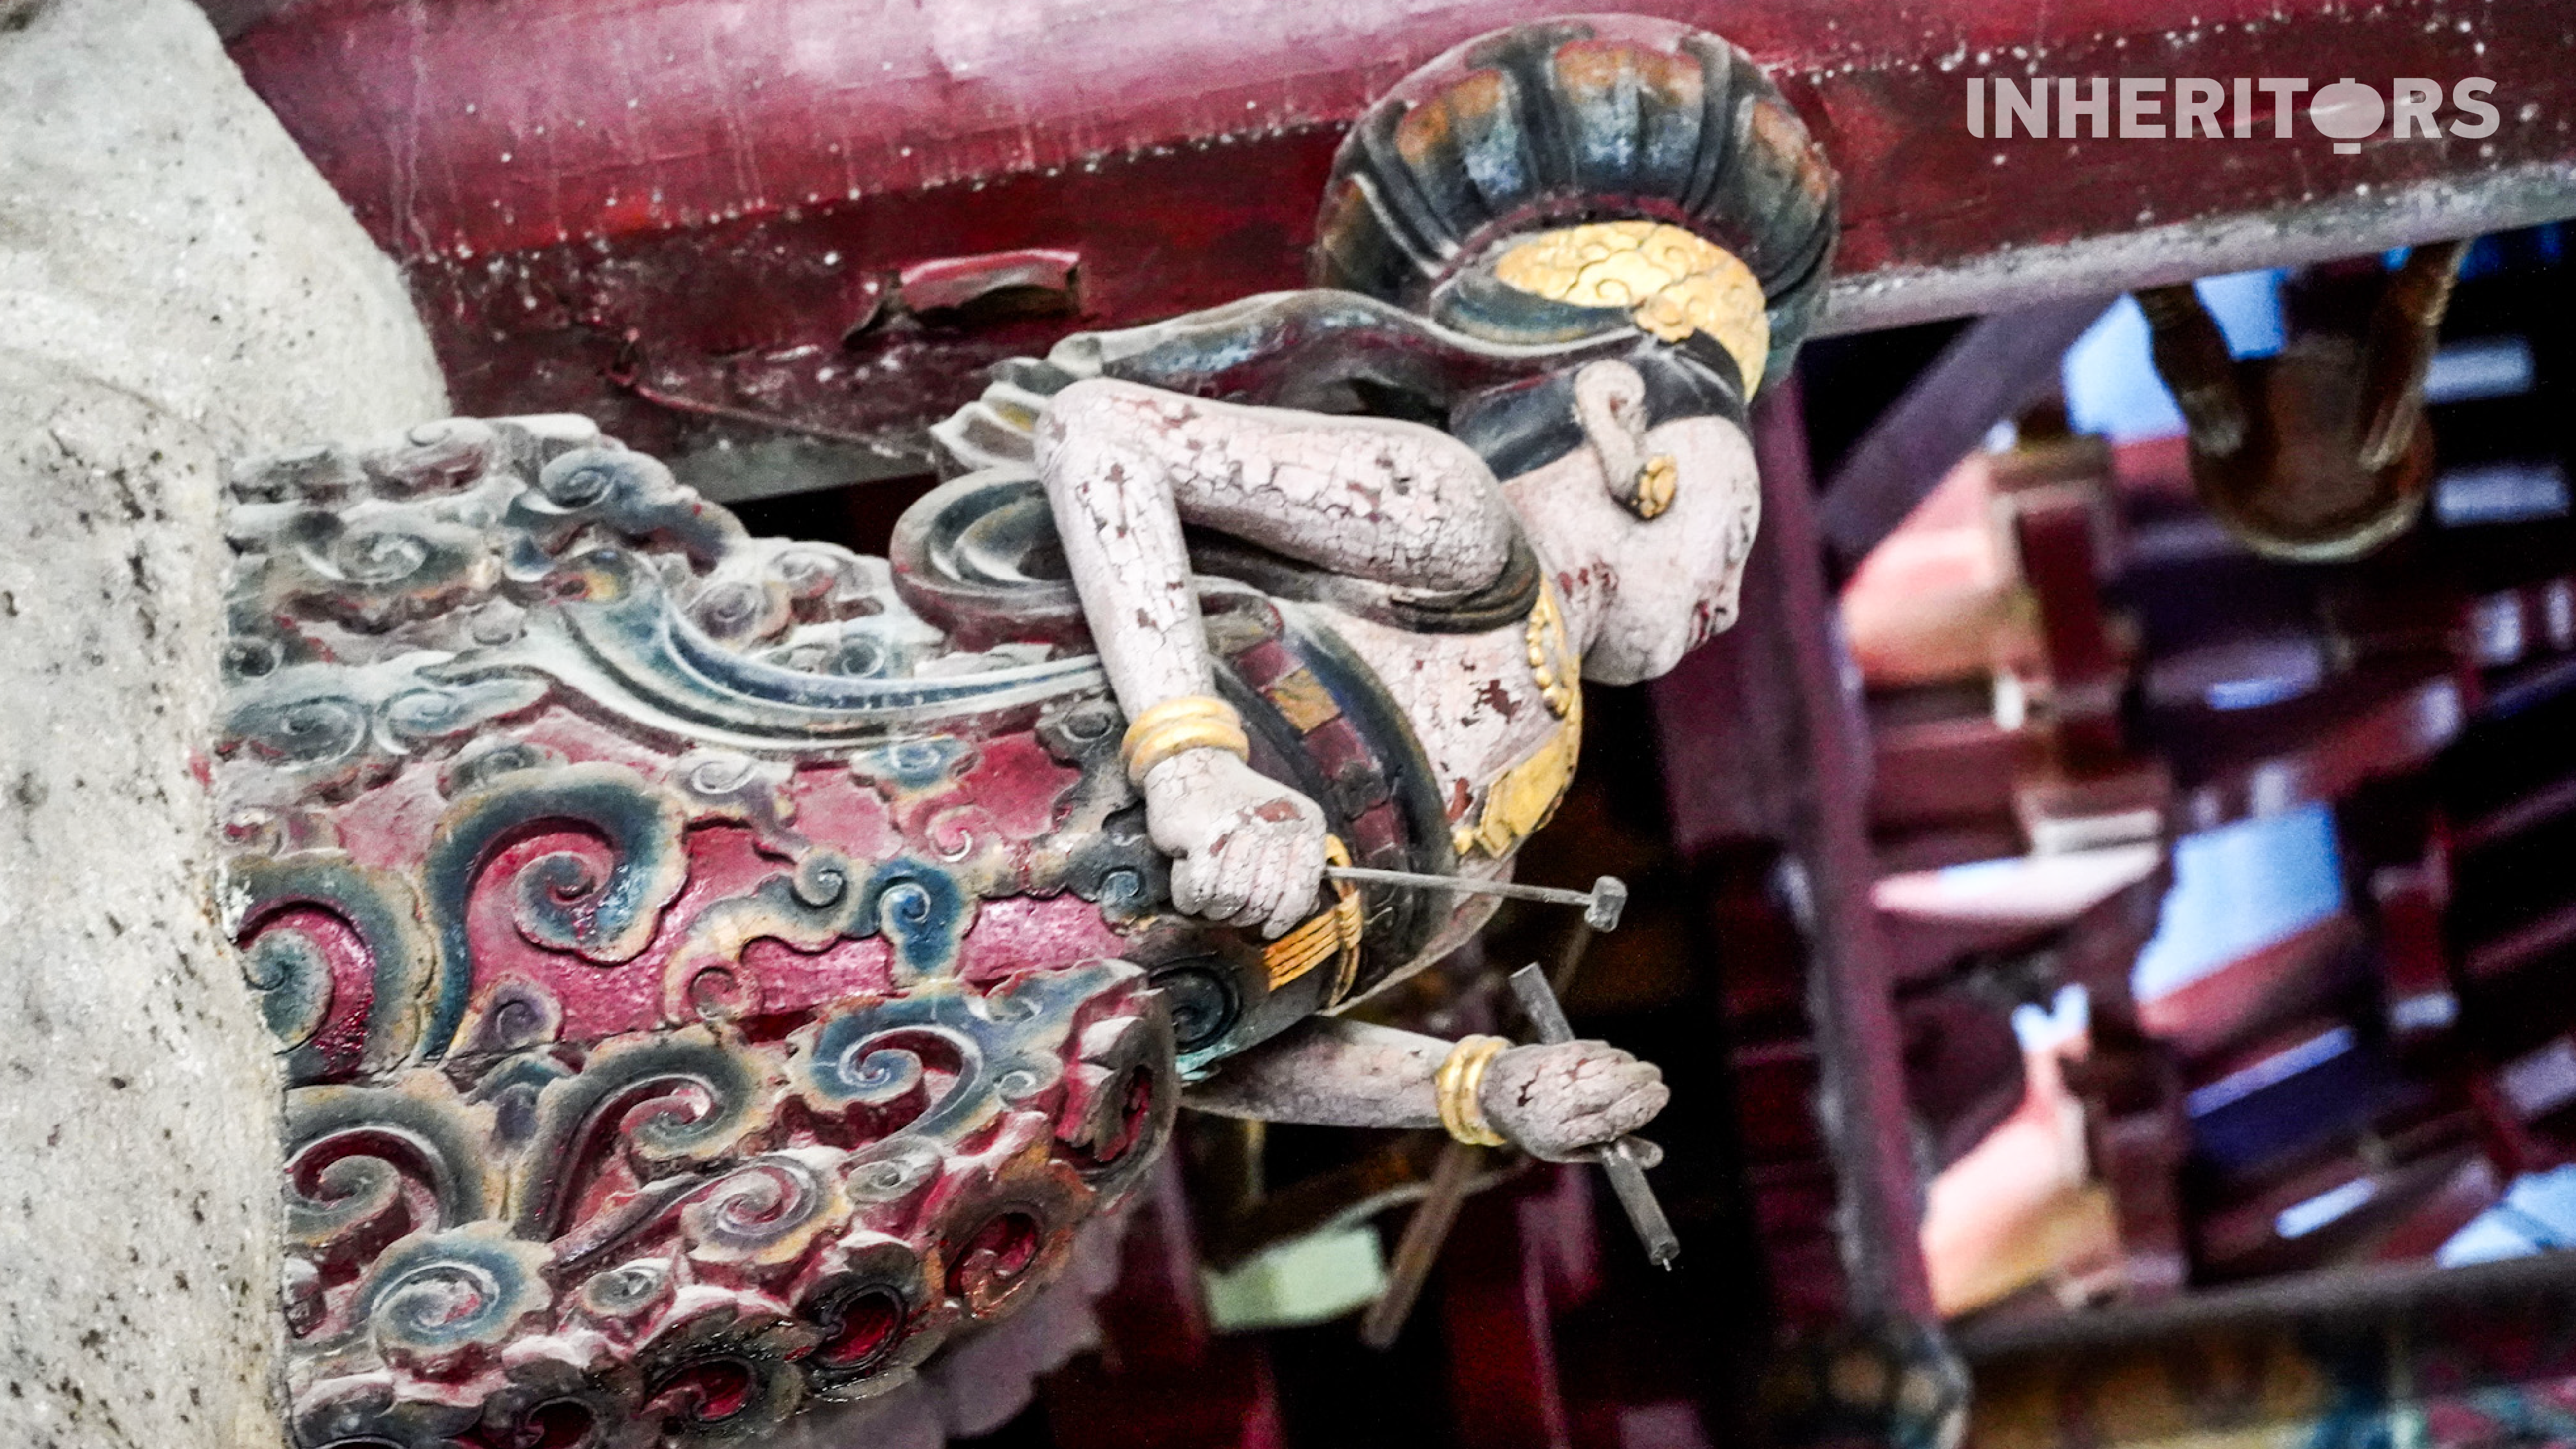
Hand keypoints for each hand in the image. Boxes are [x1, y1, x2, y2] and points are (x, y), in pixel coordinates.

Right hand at [1141, 747, 1327, 937]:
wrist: (1193, 762)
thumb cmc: (1236, 804)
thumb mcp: (1279, 824)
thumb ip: (1295, 864)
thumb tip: (1303, 909)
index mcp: (1304, 823)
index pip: (1300, 890)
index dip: (1282, 918)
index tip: (1267, 927)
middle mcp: (1277, 825)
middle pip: (1263, 901)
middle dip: (1242, 914)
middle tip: (1228, 905)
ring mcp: (1240, 829)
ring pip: (1231, 900)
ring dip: (1214, 907)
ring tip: (1208, 892)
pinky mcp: (1201, 834)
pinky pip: (1200, 891)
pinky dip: (1190, 897)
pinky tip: (1188, 884)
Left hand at [1480, 1040, 1667, 1161]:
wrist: (1496, 1089)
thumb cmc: (1539, 1125)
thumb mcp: (1567, 1149)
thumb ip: (1611, 1149)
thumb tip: (1657, 1157)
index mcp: (1563, 1134)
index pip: (1613, 1120)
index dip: (1642, 1107)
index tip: (1661, 1095)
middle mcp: (1561, 1103)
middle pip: (1617, 1086)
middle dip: (1645, 1080)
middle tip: (1655, 1080)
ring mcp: (1561, 1074)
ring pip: (1613, 1064)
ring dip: (1631, 1066)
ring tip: (1632, 1073)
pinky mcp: (1562, 1051)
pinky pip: (1602, 1050)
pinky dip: (1612, 1056)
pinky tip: (1609, 1063)